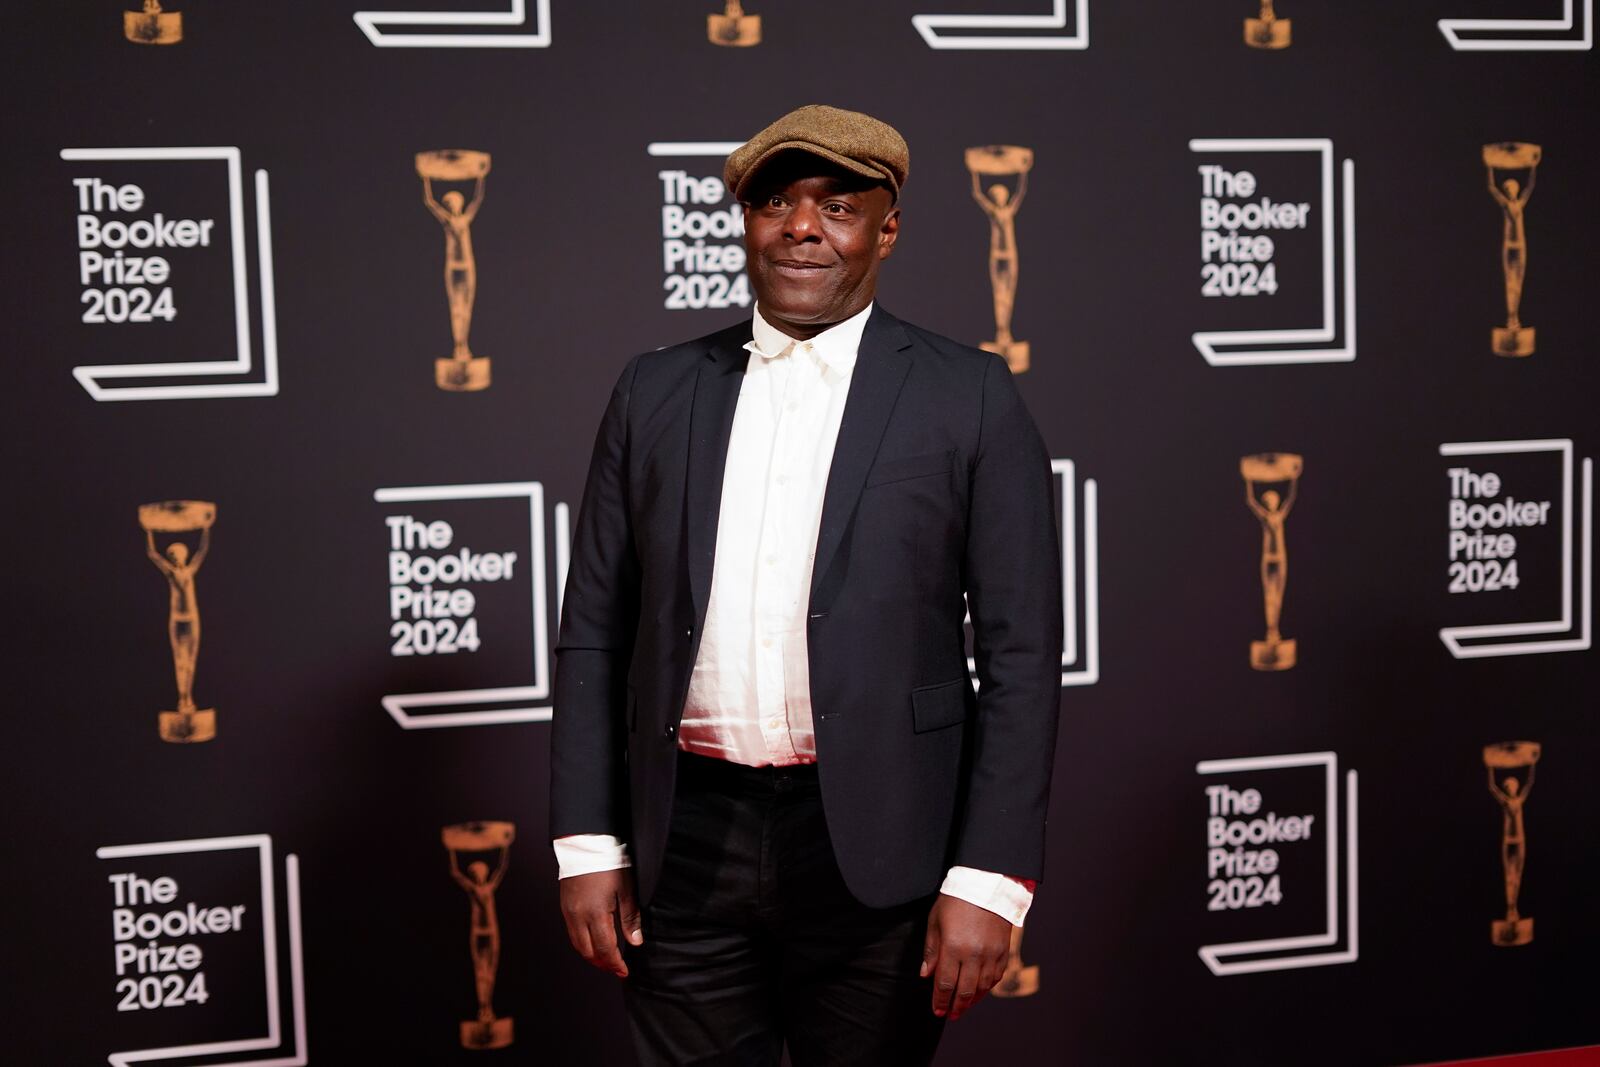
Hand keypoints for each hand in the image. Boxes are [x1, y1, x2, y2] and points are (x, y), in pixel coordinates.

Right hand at [559, 868, 642, 977]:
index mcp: (596, 914)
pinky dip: (583, 943)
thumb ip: (630, 918)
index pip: (605, 949)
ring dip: (591, 956)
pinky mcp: (565, 907)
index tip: (624, 971)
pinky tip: (592, 943)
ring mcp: (569, 912)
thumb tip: (635, 942)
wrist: (586, 846)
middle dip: (602, 963)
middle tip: (615, 969)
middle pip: (588, 951)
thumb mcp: (627, 890)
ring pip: (577, 944)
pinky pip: (572, 933)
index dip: (615, 963)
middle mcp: (578, 917)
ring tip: (605, 960)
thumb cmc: (609, 864)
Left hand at [920, 893, 1011, 1019]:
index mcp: (953, 947)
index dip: (940, 1001)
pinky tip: (979, 992)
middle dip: (955, 1007)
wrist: (987, 884)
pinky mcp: (1003, 951)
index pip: (945, 984)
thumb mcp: (935, 921)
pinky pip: (995, 978)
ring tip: (963, 1007)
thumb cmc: (956, 900)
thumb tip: (926, 975)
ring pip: (981, 988)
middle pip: (964, 991)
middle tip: (949, 1015)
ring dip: (972, 1001)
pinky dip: (986, 989)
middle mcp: (973, 954)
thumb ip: (931, 950)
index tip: (936, 1011)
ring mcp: (991, 954)